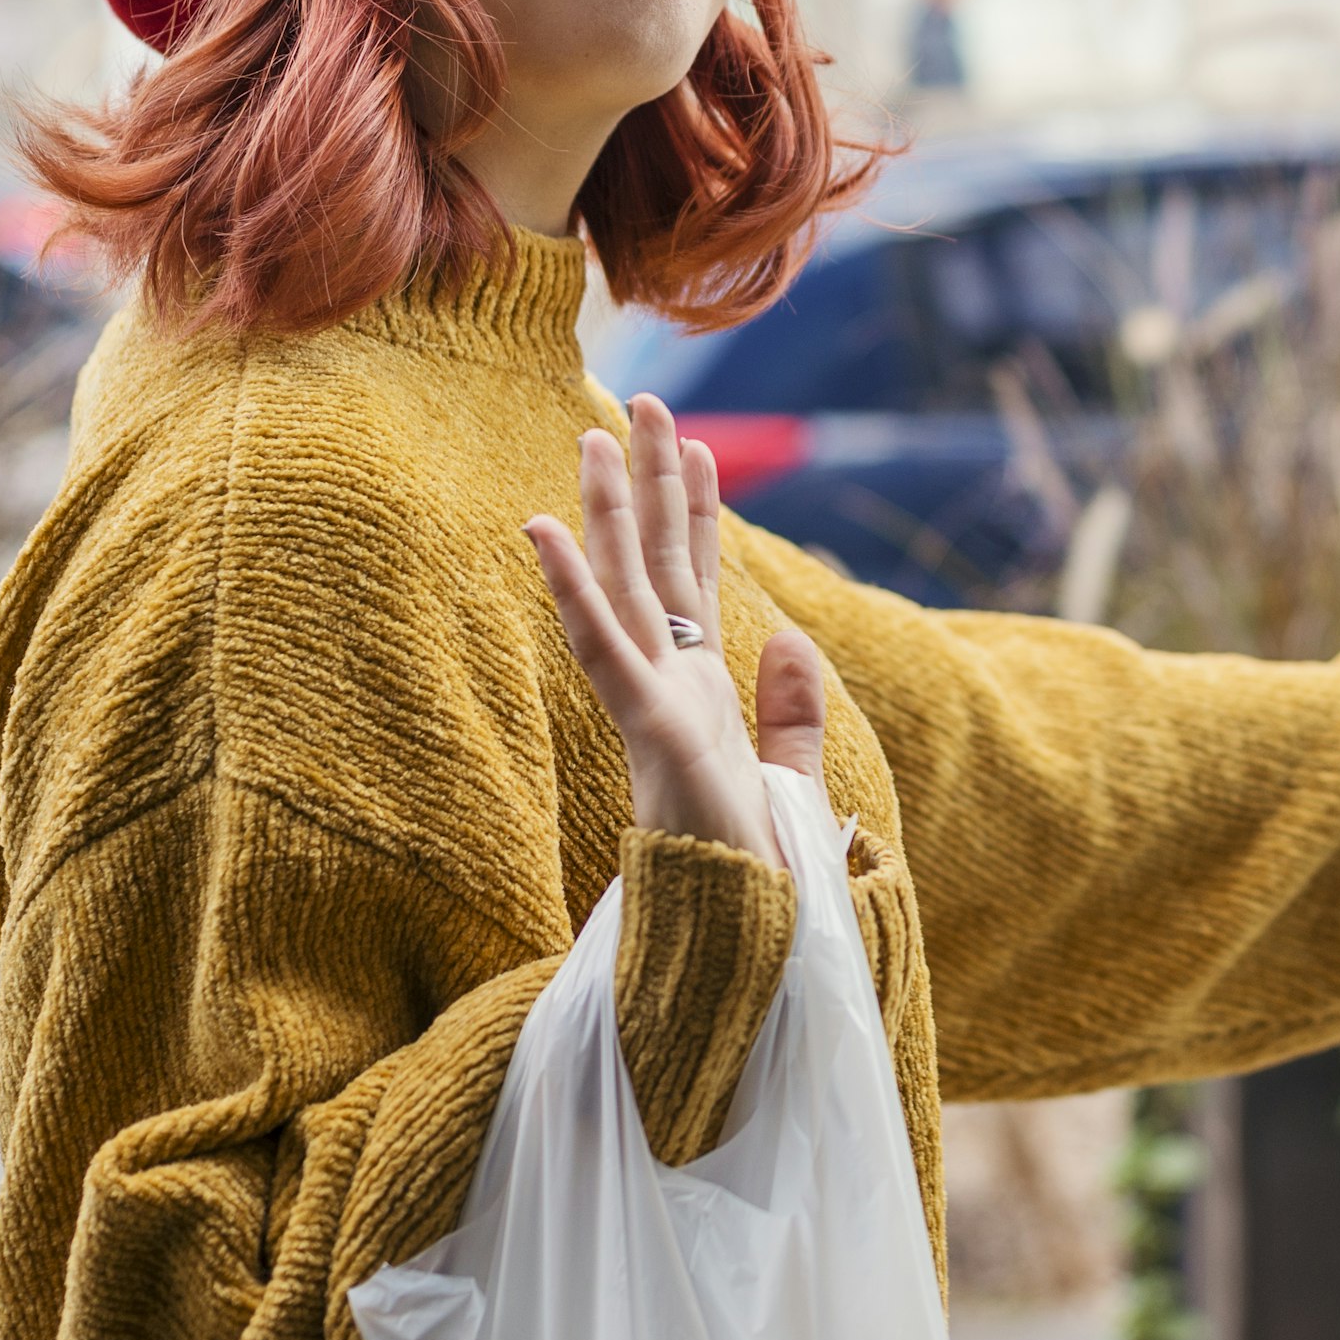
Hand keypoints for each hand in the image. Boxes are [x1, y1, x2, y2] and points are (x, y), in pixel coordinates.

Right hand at [526, 395, 826, 866]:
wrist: (743, 937)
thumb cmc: (747, 869)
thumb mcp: (783, 776)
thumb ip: (790, 713)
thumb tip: (797, 641)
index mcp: (699, 692)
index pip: (696, 581)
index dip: (697, 512)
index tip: (702, 446)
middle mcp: (669, 684)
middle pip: (657, 563)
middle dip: (650, 482)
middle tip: (645, 402)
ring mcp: (652, 701)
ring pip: (625, 585)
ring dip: (605, 511)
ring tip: (593, 434)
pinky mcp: (649, 729)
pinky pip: (604, 646)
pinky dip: (571, 588)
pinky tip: (542, 529)